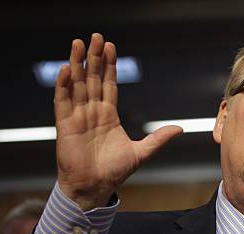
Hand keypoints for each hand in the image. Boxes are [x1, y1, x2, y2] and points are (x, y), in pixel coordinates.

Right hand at [54, 33, 182, 209]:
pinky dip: (63, 86)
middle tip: (95, 36)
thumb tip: (180, 129)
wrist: (95, 188)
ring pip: (77, 85)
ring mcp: (77, 117)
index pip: (109, 84)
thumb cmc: (115, 171)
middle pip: (93, 78)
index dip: (110, 66)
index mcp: (108, 115)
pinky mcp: (65, 125)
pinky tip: (66, 70)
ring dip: (77, 64)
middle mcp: (92, 112)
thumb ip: (159, 139)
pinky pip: (63, 102)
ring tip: (78, 44)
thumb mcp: (142, 152)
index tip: (110, 47)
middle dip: (94, 58)